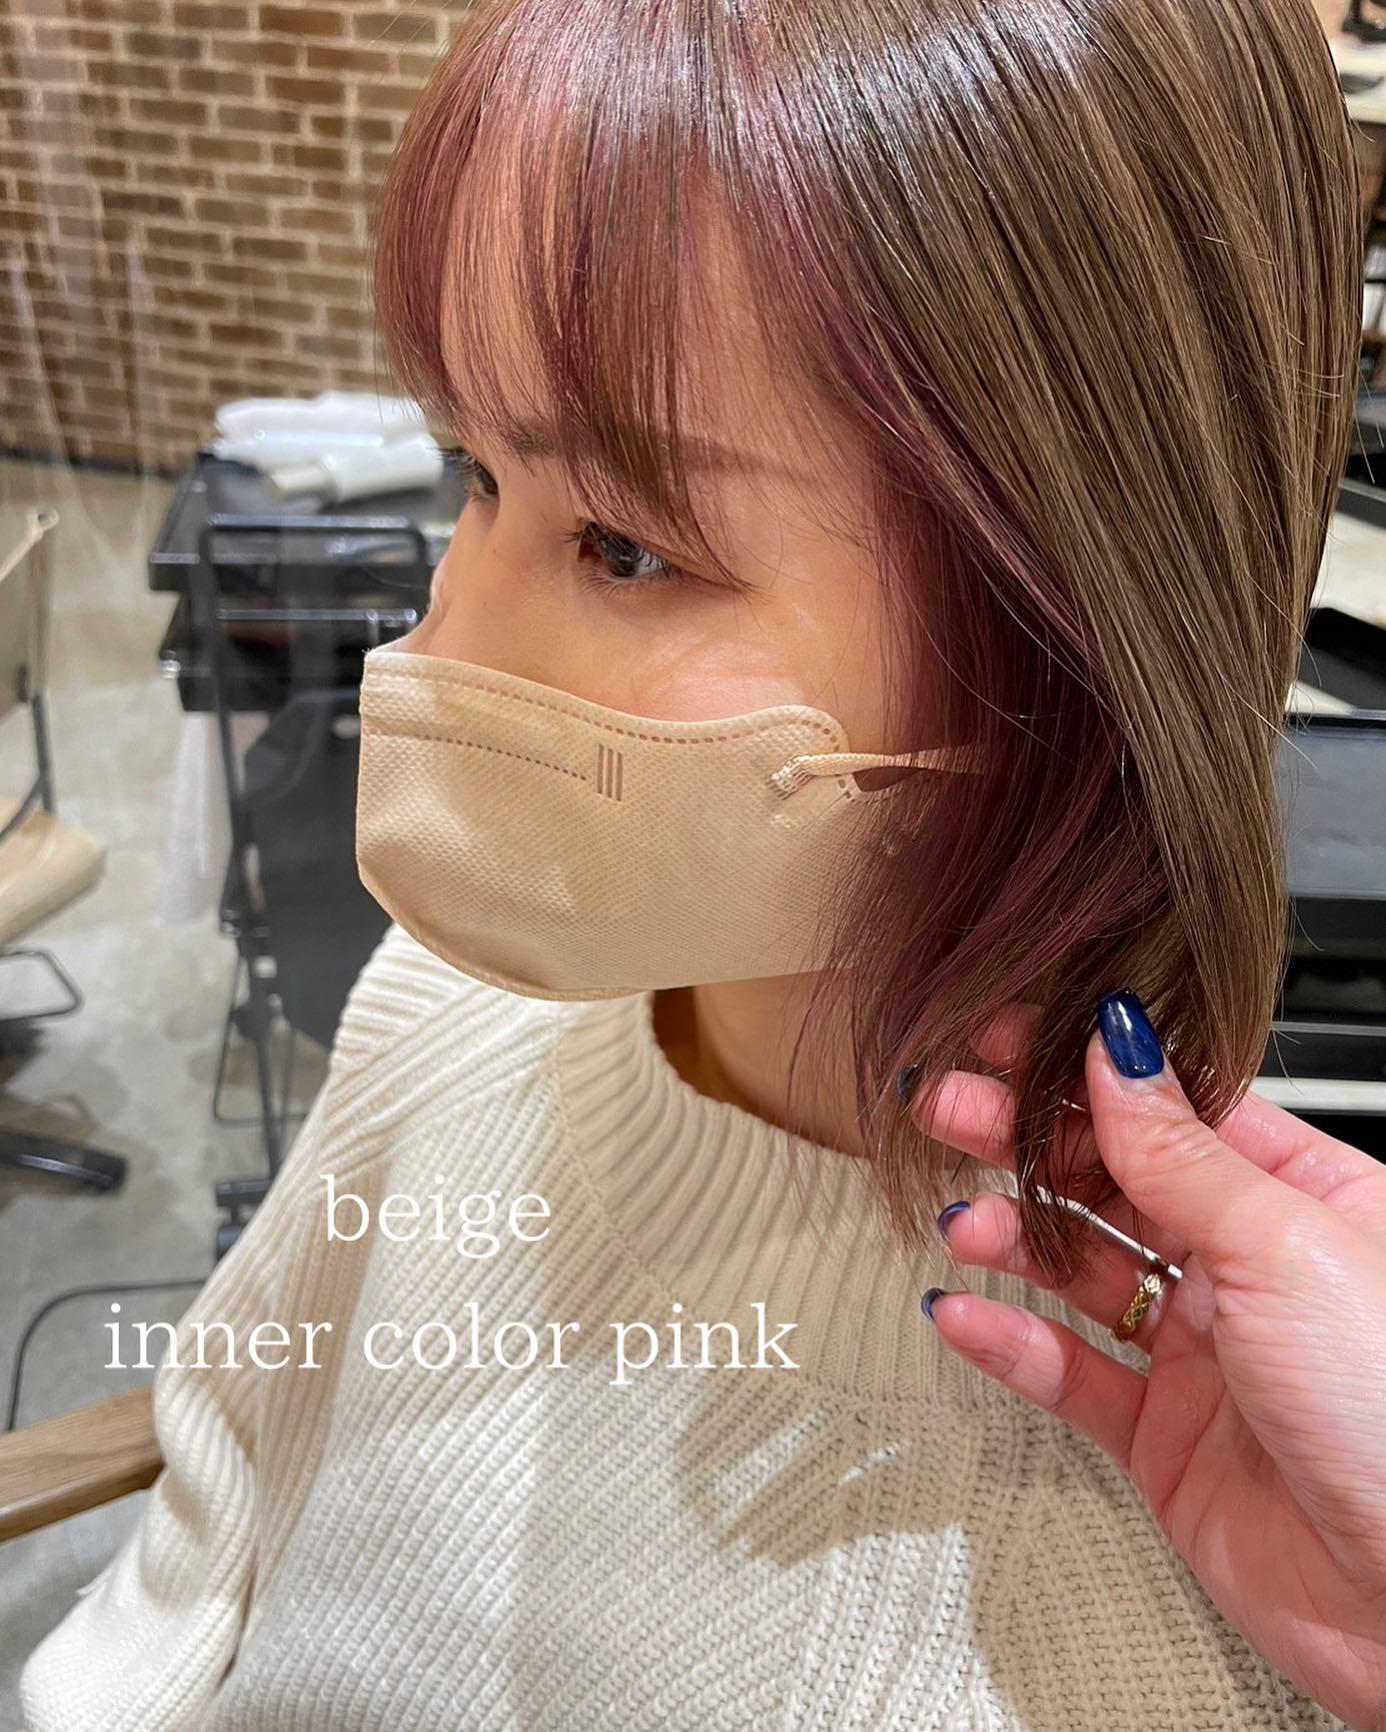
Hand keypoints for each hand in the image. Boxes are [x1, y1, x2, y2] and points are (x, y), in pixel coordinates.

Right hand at [913, 991, 1385, 1731]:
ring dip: (1011, 1236)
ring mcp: (1204, 1349)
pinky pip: (1068, 1371)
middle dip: (1024, 1140)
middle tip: (946, 1107)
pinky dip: (1009, 1340)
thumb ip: (1179, 1151)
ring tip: (961, 1223)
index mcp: (1306, 1198)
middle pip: (1113, 1179)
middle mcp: (1250, 1266)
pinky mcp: (1164, 1436)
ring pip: (1081, 1269)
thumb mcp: (1284, 1244)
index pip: (1174, 1108)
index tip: (1006, 1038)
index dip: (1084, 1071)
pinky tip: (964, 1313)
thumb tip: (1116, 1051)